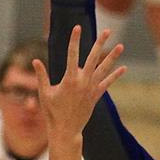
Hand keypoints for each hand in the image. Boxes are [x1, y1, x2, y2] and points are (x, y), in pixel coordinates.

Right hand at [31, 25, 125, 140]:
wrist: (65, 130)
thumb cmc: (52, 112)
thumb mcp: (44, 93)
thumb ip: (41, 76)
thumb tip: (35, 60)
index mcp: (69, 79)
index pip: (72, 54)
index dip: (75, 40)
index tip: (78, 28)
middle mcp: (83, 82)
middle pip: (93, 58)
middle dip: (100, 43)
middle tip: (107, 30)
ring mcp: (91, 89)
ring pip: (104, 69)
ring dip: (112, 57)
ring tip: (121, 45)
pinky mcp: (96, 96)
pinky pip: (107, 83)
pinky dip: (115, 76)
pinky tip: (123, 68)